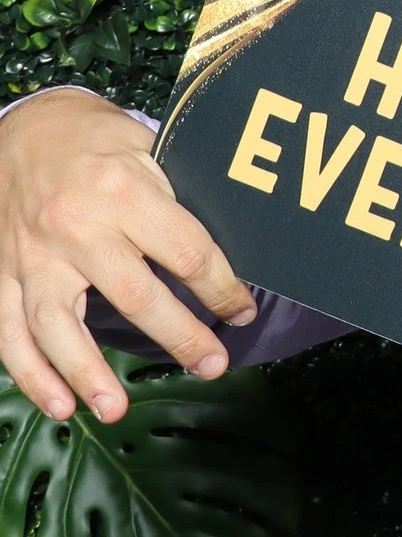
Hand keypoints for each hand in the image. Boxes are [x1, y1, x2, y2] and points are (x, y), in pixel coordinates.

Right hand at [0, 88, 254, 421]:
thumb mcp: (148, 147)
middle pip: (135, 296)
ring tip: (116, 409)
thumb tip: (231, 254)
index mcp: (123, 190)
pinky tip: (60, 406)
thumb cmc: (96, 140)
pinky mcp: (0, 273)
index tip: (242, 312)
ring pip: (59, 326)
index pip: (187, 252)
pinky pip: (9, 334)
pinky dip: (32, 375)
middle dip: (180, 337)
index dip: (221, 288)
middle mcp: (76, 226)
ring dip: (87, 374)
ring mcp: (31, 256)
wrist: (21, 127)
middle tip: (213, 365)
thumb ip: (180, 198)